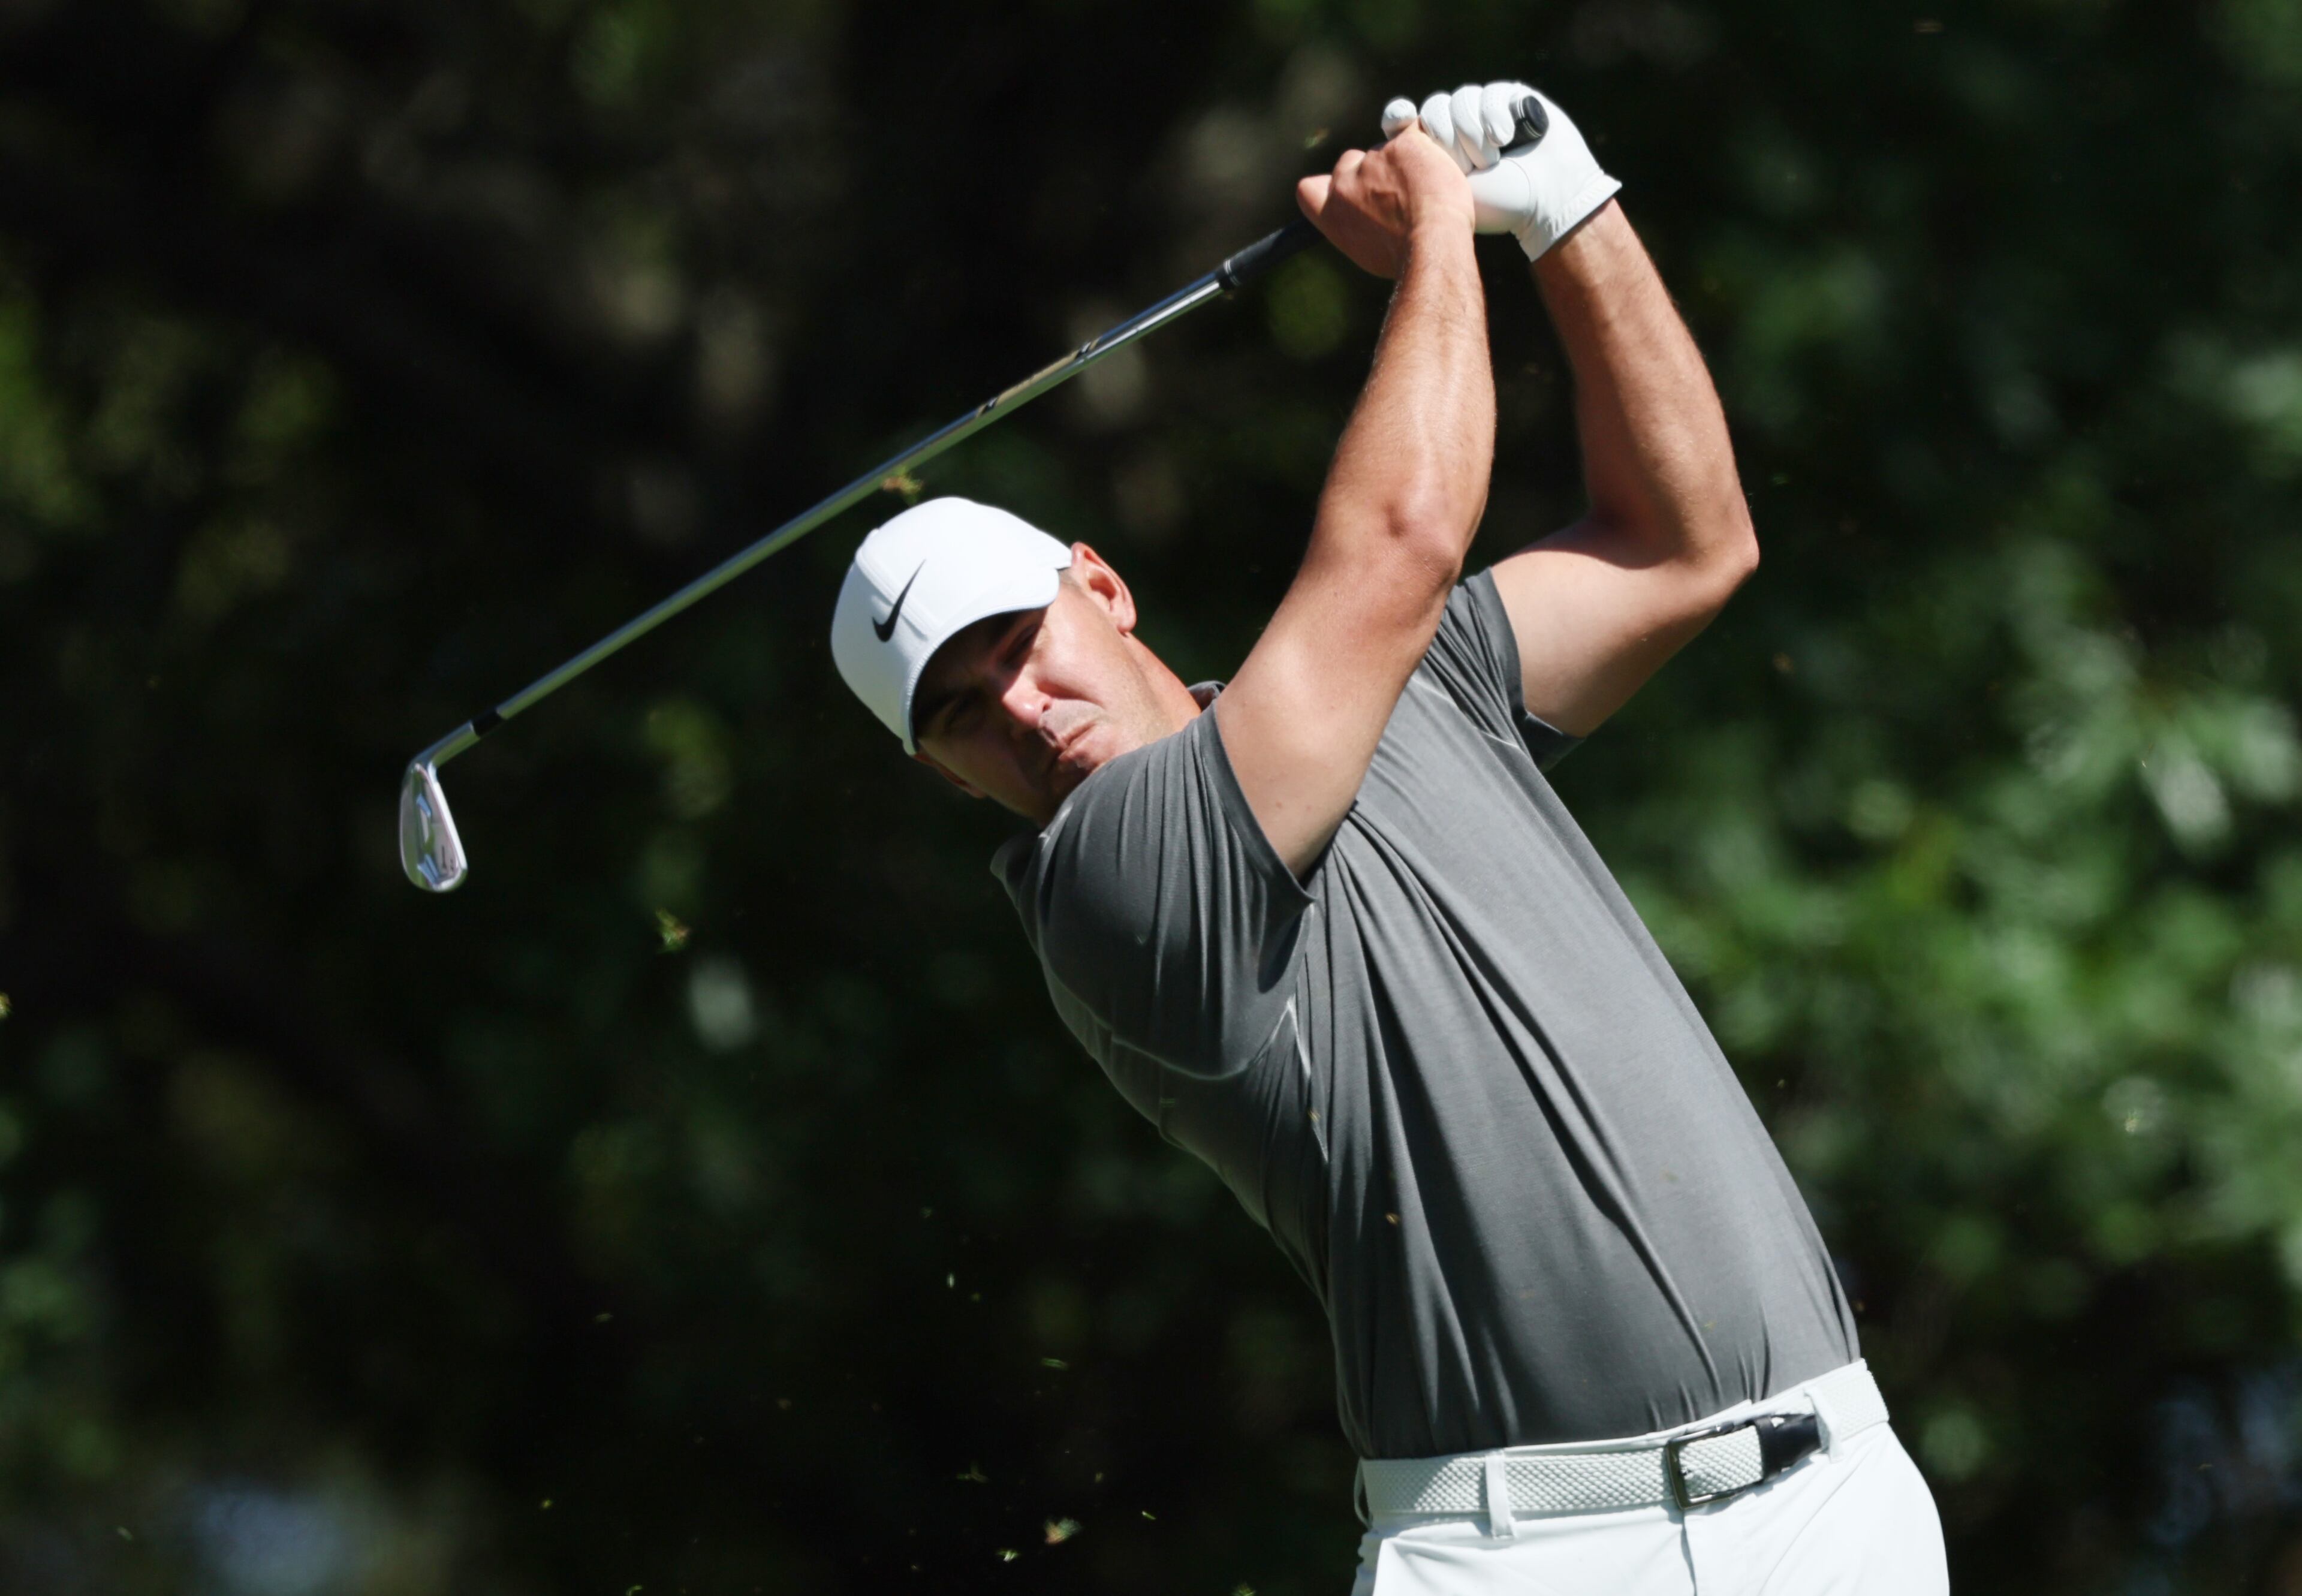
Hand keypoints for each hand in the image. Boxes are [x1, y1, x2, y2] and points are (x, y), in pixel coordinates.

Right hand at [1295, 124, 1474, 279]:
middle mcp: (1346, 184)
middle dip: (1372, 169)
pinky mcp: (1404, 144)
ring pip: (1387, 149)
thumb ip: (1357, 226)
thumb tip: (1365, 219)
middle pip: (1351, 162)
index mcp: (1333, 214)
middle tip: (1401, 190)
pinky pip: (1414, 131)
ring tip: (1429, 191)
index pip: (1308, 190)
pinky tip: (1439, 166)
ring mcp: (1374, 160)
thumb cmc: (1406, 257)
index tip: (1342, 189)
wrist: (1431, 245)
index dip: (1325, 185)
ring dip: (1404, 161)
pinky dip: (1426, 144)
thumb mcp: (1368, 252)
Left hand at [1380, 83, 1619, 260]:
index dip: (1398, 116)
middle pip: (1433, 109)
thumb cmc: (1498, 206)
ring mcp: (1484, 110)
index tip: (1399, 119)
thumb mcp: (1448, 195)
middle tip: (1467, 169)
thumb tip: (1391, 136)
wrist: (1546, 201)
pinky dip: (1494, 116)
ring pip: (1460, 99)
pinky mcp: (1511, 98)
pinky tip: (1504, 138)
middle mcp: (1457, 126)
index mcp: (1435, 150)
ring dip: (1473, 132)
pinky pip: (1489, 93)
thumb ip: (1417, 172)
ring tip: (1490, 161)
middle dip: (1448, 139)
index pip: (1405, 121)